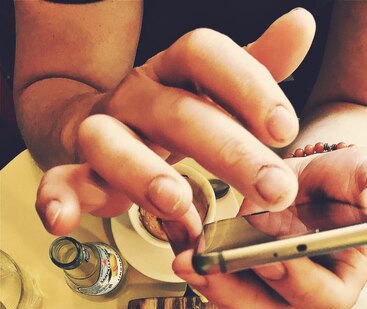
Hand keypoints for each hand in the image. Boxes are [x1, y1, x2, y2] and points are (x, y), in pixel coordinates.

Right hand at [35, 9, 314, 234]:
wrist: (99, 124)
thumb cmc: (169, 114)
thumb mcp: (213, 91)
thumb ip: (255, 70)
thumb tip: (301, 24)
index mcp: (175, 73)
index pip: (206, 57)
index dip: (247, 87)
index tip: (286, 130)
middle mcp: (138, 97)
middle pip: (178, 112)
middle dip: (230, 152)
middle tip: (275, 190)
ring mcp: (103, 132)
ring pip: (113, 144)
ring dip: (144, 173)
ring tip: (177, 203)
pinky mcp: (76, 168)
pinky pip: (60, 179)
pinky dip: (57, 198)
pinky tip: (61, 218)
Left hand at [172, 147, 366, 308]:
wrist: (321, 171)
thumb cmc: (353, 179)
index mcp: (342, 279)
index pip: (322, 299)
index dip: (297, 283)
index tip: (273, 254)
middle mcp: (302, 290)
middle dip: (235, 292)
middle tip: (206, 265)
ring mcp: (269, 282)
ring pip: (237, 300)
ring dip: (209, 283)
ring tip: (185, 258)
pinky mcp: (243, 267)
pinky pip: (219, 276)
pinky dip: (199, 261)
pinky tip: (182, 241)